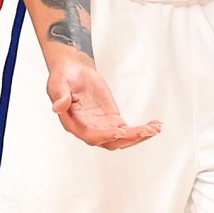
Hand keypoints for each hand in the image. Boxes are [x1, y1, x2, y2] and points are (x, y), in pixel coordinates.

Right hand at [46, 48, 160, 150]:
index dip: (105, 136)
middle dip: (129, 138)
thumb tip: (57, 107)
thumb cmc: (63, 76)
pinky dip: (142, 129)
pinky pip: (128, 130)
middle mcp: (88, 129)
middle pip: (110, 142)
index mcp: (73, 124)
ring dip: (139, 136)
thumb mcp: (59, 82)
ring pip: (122, 139)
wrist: (74, 70)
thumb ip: (59, 95)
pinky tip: (156, 125)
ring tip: (155, 128)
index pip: (91, 136)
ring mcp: (102, 126)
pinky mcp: (113, 120)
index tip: (120, 130)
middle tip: (146, 131)